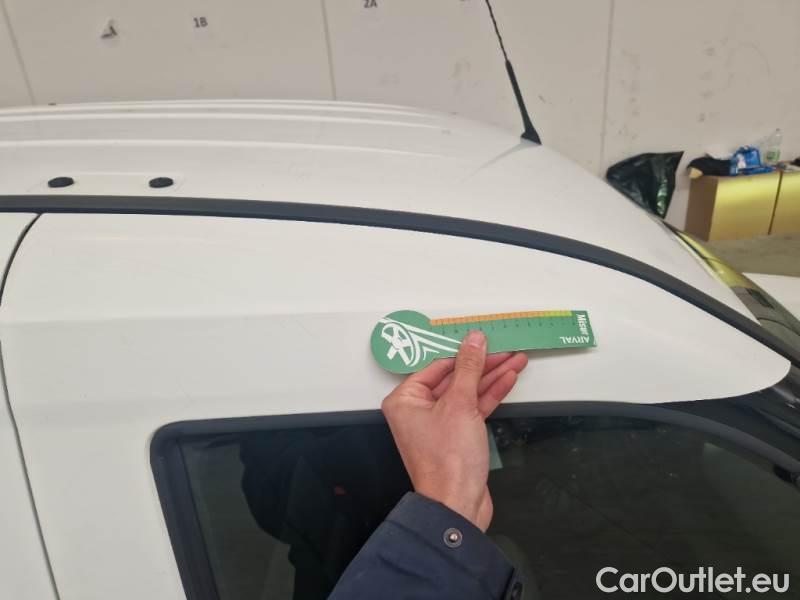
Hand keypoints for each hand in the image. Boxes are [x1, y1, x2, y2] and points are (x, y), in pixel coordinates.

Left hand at [381, 331, 526, 530]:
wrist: (458, 504)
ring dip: (492, 376)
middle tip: (506, 348)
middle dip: (482, 363)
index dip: (462, 351)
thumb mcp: (460, 403)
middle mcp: (418, 410)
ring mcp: (439, 424)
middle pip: (454, 377)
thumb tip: (474, 341)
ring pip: (468, 391)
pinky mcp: (457, 436)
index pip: (437, 365)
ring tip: (517, 360)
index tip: (483, 339)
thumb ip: (469, 368)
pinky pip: (474, 407)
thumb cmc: (447, 461)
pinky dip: (491, 394)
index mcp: (405, 400)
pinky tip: (509, 379)